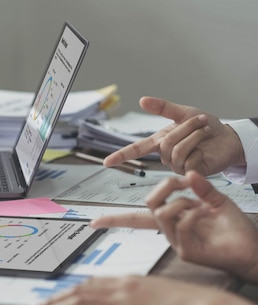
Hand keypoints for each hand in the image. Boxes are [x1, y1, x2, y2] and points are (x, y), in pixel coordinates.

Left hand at [30, 276, 257, 304]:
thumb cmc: (178, 302)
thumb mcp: (146, 293)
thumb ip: (125, 296)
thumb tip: (105, 300)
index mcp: (126, 281)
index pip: (88, 285)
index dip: (66, 293)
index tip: (50, 299)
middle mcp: (122, 288)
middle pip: (81, 293)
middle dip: (56, 301)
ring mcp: (127, 300)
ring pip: (85, 302)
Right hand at [92, 171, 257, 280]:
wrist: (252, 248)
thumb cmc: (236, 228)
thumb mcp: (218, 199)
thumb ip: (201, 187)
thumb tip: (186, 174)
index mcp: (173, 219)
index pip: (137, 218)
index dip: (115, 219)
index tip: (95, 220)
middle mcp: (171, 231)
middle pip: (148, 208)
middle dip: (161, 189)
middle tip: (179, 182)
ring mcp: (177, 241)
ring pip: (161, 215)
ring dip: (179, 202)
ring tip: (197, 203)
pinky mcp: (186, 251)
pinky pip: (180, 225)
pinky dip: (191, 214)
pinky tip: (203, 215)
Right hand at [104, 97, 243, 175]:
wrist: (228, 138)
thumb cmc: (207, 127)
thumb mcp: (184, 113)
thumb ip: (163, 108)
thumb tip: (142, 100)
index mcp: (160, 141)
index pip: (136, 149)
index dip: (121, 156)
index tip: (106, 162)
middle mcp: (166, 155)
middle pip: (166, 144)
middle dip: (185, 129)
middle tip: (200, 122)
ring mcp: (178, 166)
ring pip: (177, 151)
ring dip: (194, 137)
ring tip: (204, 132)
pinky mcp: (191, 173)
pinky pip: (189, 161)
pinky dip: (200, 150)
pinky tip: (206, 151)